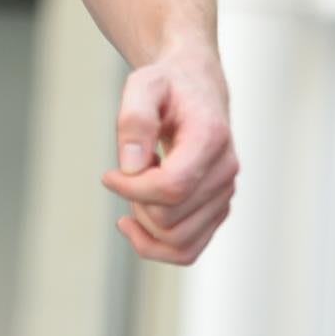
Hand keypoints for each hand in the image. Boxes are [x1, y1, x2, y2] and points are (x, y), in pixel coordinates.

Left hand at [102, 52, 238, 264]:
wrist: (195, 88)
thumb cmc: (167, 86)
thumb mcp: (143, 85)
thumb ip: (135, 120)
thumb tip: (131, 168)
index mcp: (210, 137)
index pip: (172, 186)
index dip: (132, 189)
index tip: (109, 175)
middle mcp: (225, 170)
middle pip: (171, 218)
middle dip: (136, 202)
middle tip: (125, 172)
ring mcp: (224, 194)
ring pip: (179, 242)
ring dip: (144, 224)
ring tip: (135, 190)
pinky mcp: (217, 210)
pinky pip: (188, 250)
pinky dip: (156, 246)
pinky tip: (133, 224)